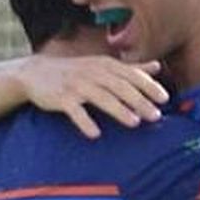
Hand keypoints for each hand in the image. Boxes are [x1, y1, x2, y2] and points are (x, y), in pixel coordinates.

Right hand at [17, 56, 168, 138]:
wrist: (36, 73)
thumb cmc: (76, 71)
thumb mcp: (103, 65)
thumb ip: (131, 68)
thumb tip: (157, 66)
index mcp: (105, 65)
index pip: (131, 74)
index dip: (148, 86)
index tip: (164, 98)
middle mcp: (93, 72)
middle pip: (120, 86)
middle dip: (139, 101)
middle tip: (155, 115)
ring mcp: (76, 85)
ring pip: (101, 97)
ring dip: (118, 110)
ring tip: (134, 123)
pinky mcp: (61, 99)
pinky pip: (75, 111)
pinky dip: (85, 122)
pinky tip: (95, 134)